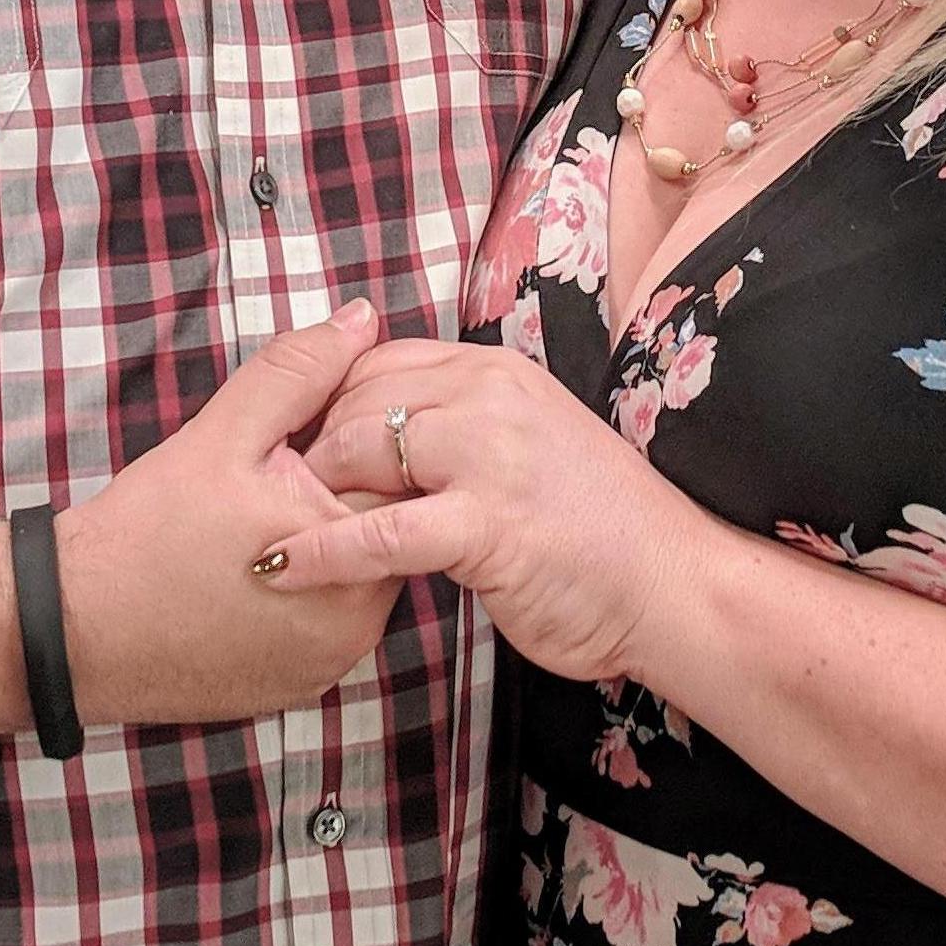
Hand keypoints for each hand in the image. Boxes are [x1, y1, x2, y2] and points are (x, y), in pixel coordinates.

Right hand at [55, 301, 405, 726]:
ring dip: (327, 542)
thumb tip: (363, 317)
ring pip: (357, 576)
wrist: (77, 627)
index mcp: (350, 555)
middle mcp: (357, 623)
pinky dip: (306, 593)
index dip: (353, 446)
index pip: (400, 479)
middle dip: (341, 494)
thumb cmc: (149, 528)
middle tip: (269, 487)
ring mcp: (331, 663)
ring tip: (257, 525)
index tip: (302, 444)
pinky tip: (251, 573)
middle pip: (384, 532)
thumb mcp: (224, 432)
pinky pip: (328, 621)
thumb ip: (301, 370)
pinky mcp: (303, 686)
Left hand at [272, 338, 708, 683]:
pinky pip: (378, 534)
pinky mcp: (486, 526)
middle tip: (274, 493)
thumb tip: (389, 429)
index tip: (295, 444)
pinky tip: (281, 569)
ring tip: (273, 525)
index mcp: (497, 372)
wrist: (672, 584)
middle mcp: (490, 397)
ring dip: (311, 492)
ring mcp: (489, 457)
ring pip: (362, 449)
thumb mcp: (528, 444)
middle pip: (358, 398)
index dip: (327, 401)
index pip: (380, 360)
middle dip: (309, 445)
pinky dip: (321, 551)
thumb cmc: (597, 527)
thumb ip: (467, 423)